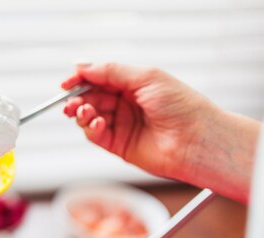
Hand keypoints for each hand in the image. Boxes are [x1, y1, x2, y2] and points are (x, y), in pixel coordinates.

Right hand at [61, 63, 260, 201]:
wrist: (196, 140)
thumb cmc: (182, 106)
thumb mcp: (145, 77)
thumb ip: (111, 72)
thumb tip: (82, 65)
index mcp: (133, 84)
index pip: (99, 78)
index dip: (81, 79)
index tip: (66, 82)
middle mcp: (125, 104)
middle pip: (90, 97)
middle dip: (77, 98)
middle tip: (71, 101)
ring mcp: (121, 124)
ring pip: (89, 116)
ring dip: (82, 112)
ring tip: (84, 112)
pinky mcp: (118, 145)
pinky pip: (95, 135)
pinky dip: (91, 128)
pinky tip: (98, 124)